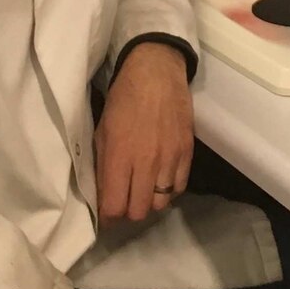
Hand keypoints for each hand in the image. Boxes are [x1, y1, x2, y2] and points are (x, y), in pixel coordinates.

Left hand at [95, 42, 193, 225]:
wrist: (156, 72)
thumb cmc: (123, 99)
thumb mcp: (102, 130)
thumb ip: (103, 166)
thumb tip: (104, 195)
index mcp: (119, 156)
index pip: (114, 207)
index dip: (109, 216)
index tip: (108, 211)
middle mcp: (146, 162)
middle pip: (139, 211)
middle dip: (129, 210)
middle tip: (126, 198)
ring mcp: (169, 158)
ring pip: (161, 204)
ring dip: (150, 201)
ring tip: (145, 188)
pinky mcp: (187, 152)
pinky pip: (179, 188)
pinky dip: (169, 190)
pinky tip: (162, 178)